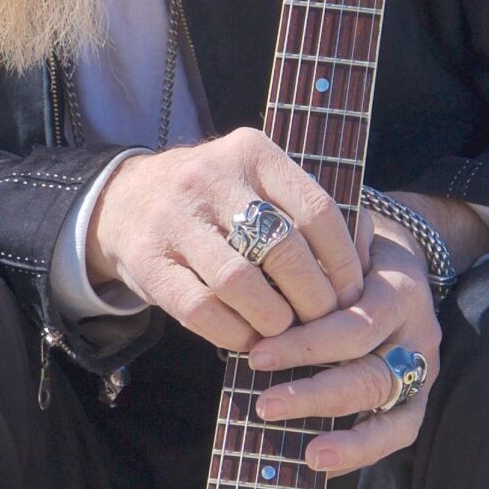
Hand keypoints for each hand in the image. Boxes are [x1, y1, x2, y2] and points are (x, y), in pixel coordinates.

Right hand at [85, 128, 364, 351]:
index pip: (317, 209)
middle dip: (314, 299)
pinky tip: (248, 337)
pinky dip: (234, 333)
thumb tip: (364, 261)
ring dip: (274, 321)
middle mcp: (211, 176)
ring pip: (241, 282)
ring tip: (286, 332)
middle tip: (324, 323)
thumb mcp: (254, 180)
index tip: (353, 295)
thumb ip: (302, 209)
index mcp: (251, 151)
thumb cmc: (214, 199)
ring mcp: (175, 217)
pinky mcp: (149, 260)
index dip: (343, 262)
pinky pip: (202, 309)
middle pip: (283, 249)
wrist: (123, 200)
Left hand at [244, 222, 441, 476]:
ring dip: (345, 435)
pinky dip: (362, 450)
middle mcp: (418, 334)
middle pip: (370, 374)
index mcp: (400, 289)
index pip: (354, 326)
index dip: (306, 344)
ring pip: (390, 411)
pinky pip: (399, 432)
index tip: (257, 353)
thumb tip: (275, 265)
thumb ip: (322, 248)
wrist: (401, 252)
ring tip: (304, 452)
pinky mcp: (420, 395)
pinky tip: (322, 462)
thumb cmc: (357, 243)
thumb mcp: (347, 231)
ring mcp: (423, 369)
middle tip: (264, 405)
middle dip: (314, 393)